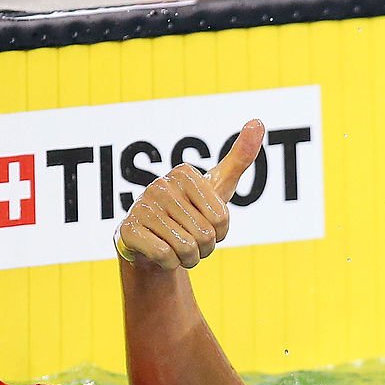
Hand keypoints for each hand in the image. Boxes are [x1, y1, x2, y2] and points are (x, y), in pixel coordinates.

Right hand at [114, 119, 264, 269]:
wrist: (154, 242)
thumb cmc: (192, 211)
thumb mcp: (220, 186)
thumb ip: (240, 157)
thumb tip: (258, 121)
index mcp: (184, 173)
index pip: (221, 219)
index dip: (220, 232)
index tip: (205, 223)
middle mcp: (159, 185)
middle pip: (204, 235)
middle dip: (204, 248)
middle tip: (191, 239)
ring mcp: (140, 206)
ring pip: (185, 248)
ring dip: (188, 258)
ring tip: (177, 247)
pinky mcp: (127, 230)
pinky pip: (164, 256)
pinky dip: (169, 263)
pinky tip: (160, 253)